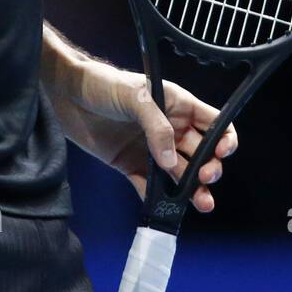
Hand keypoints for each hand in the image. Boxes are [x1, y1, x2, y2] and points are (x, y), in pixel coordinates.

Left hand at [52, 61, 237, 212]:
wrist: (67, 94)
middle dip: (209, 169)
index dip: (224, 139)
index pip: (214, 123)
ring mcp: (152, 149)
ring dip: (193, 190)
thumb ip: (156, 126)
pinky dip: (161, 199)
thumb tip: (170, 162)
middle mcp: (170, 129)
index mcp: (178, 105)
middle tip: (205, 178)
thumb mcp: (134, 96)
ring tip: (201, 204)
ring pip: (181, 174)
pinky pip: (151, 187)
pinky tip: (167, 208)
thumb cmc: (103, 84)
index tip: (222, 153)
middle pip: (202, 154)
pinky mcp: (131, 165)